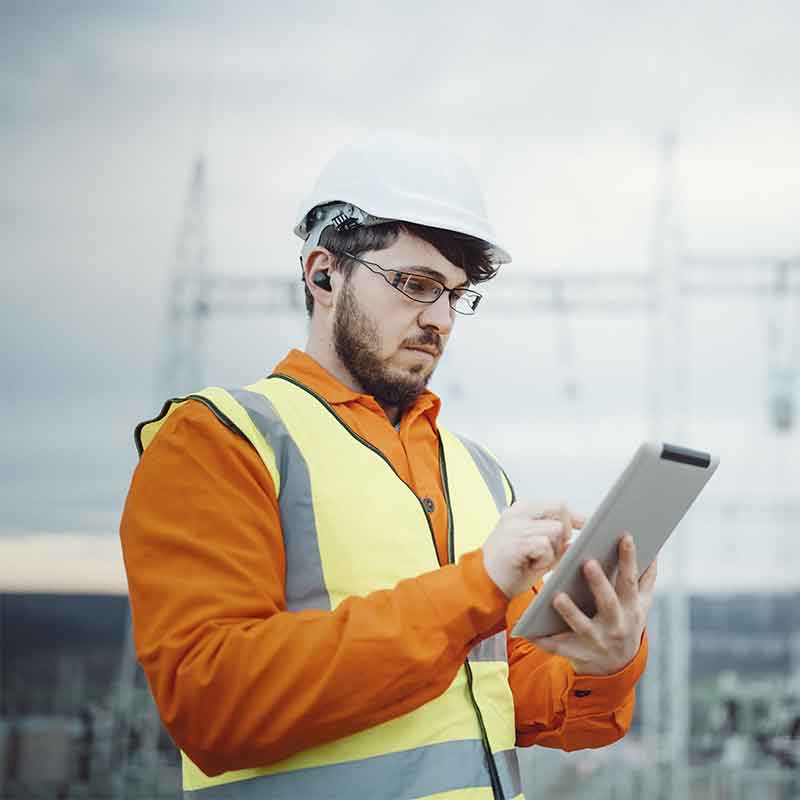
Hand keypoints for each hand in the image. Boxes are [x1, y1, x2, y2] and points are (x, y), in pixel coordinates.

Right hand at [482, 501, 584, 598]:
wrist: (485, 583)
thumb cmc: (510, 566)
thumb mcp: (536, 547)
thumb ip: (556, 537)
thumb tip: (582, 529)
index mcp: (521, 510)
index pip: (558, 505)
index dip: (575, 517)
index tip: (588, 524)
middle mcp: (518, 513)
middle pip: (561, 511)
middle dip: (565, 533)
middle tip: (552, 550)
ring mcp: (516, 526)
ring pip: (556, 530)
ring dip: (552, 550)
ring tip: (536, 560)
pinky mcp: (517, 542)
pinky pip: (545, 546)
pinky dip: (543, 560)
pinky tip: (530, 564)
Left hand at [532, 534, 656, 674]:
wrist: (616, 667)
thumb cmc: (626, 622)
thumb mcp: (641, 604)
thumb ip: (647, 579)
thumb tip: (654, 550)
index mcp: (631, 607)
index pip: (630, 580)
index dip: (629, 559)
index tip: (625, 536)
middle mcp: (616, 624)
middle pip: (607, 602)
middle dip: (599, 583)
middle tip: (587, 562)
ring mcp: (597, 640)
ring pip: (582, 626)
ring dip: (570, 612)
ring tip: (557, 596)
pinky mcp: (578, 652)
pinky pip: (559, 647)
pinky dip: (545, 640)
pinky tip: (530, 631)